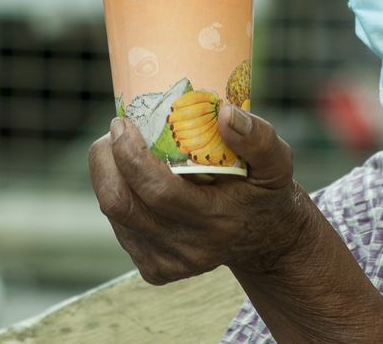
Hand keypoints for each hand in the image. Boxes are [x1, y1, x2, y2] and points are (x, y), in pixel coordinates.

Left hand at [89, 103, 312, 284]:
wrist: (264, 239)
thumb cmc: (265, 190)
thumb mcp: (276, 161)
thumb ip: (258, 138)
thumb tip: (224, 113)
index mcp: (217, 221)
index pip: (158, 191)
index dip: (130, 155)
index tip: (123, 123)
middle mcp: (189, 249)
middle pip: (122, 204)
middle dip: (106, 161)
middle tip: (115, 131)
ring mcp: (169, 263)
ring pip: (116, 214)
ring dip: (107, 175)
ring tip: (119, 147)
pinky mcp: (155, 269)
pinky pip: (120, 226)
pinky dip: (118, 194)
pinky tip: (133, 178)